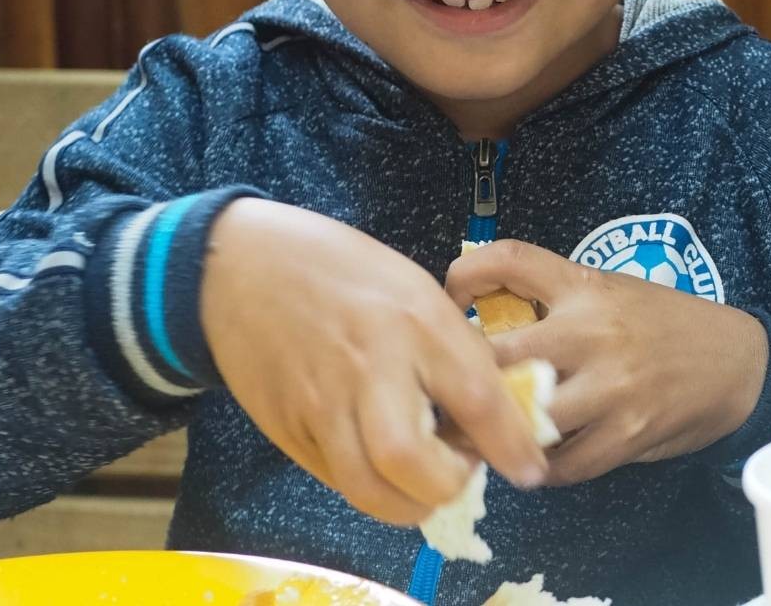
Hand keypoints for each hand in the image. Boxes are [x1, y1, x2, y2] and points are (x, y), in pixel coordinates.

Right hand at [200, 199, 546, 524]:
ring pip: (368, 489)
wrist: (240, 267)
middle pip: (411, 460)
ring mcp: (321, 405)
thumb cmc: (344, 270)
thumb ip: (454, 347)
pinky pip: (337, 481)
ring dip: (410, 504)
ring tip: (428, 482)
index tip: (531, 471)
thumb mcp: (417, 290)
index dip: (510, 444)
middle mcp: (369, 368)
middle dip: (449, 485)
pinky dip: (371, 489)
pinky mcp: (288, 431)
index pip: (476, 398)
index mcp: (414, 323)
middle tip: (464, 471)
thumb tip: (493, 406)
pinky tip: (386, 468)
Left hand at [445, 239, 767, 484]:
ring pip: (525, 418)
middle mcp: (592, 331)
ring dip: (500, 434)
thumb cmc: (663, 325)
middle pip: (496, 356)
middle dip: (463, 383)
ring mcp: (610, 386)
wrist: (737, 363)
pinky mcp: (627, 433)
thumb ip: (553, 300)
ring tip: (488, 438)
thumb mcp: (609, 291)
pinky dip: (543, 466)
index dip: (462, 279)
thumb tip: (475, 320)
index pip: (508, 260)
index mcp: (585, 286)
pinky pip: (563, 463)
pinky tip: (541, 457)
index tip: (450, 307)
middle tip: (445, 399)